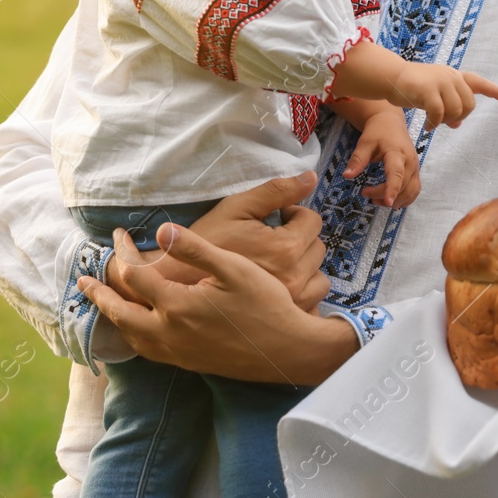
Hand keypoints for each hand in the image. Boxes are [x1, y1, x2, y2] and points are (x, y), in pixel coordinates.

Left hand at [78, 221, 358, 382]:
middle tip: (82, 281)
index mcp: (177, 305)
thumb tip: (162, 230)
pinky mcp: (189, 363)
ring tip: (104, 306)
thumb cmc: (265, 304)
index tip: (116, 235)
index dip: (121, 253)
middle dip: (99, 295)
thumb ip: (196, 249)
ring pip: (131, 337)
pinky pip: (148, 351)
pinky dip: (133, 338)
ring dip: (113, 318)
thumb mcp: (234, 268)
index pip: (134, 277)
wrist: (288, 351)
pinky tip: (138, 332)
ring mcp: (178, 352)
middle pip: (120, 313)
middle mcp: (169, 332)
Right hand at [105, 174, 329, 310]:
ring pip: (319, 277)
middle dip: (299, 238)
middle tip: (272, 239)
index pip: (312, 221)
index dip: (293, 214)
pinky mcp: (285, 319)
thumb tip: (311, 178)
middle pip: (317, 248)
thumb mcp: (237, 208)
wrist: (179, 283)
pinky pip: (312, 302)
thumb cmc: (206, 242)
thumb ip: (276, 191)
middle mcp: (294, 278)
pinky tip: (278, 286)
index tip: (276, 218)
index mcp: (285, 248)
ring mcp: (292, 302)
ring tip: (276, 263)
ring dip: (304, 265)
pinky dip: (301, 292)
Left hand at [343, 111, 419, 207]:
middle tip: (365, 193)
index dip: (392, 189)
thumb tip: (346, 176)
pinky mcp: (415, 172)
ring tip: (376, 201)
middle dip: (383, 195)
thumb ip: (358, 159)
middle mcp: (410, 162)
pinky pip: (414, 190)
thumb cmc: (377, 131)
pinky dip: (404, 199)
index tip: (388, 202)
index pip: (397, 174)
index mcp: (397, 153)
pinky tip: (391, 201)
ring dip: (395, 201)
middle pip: (402, 186)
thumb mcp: (365, 142)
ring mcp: (415, 168)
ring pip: (410, 192)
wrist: (391, 122)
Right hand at [386, 63, 497, 129]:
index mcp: (455, 76)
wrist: (391, 77)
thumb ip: (448, 106)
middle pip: (469, 105)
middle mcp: (451, 76)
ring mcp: (441, 81)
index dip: (495, 91)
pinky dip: (435, 124)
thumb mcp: (434, 96)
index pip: (479, 82)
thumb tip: (457, 124)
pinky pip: (439, 114)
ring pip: (456, 110)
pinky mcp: (428, 90)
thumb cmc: (413, 88)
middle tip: (444, 122)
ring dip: (446, 122)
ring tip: (434, 124)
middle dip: (459, 117)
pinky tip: (428, 127)